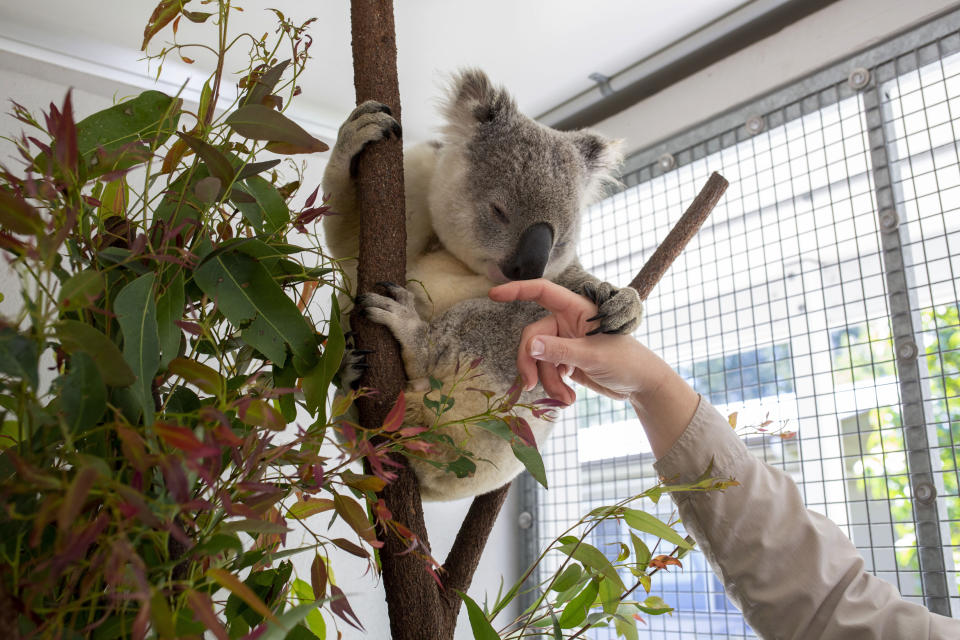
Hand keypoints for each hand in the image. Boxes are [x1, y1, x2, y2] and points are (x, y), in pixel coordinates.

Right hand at [489, 279, 699, 457]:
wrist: (642, 386)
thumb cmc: (626, 361)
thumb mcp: (593, 355)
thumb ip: (560, 350)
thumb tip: (530, 345)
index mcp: (577, 310)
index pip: (542, 292)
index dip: (517, 290)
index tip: (493, 295)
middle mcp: (568, 323)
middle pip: (533, 336)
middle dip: (532, 363)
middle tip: (532, 386)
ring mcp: (566, 343)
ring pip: (540, 359)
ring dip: (548, 382)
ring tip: (566, 400)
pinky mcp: (566, 362)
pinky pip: (548, 372)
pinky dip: (554, 387)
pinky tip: (568, 398)